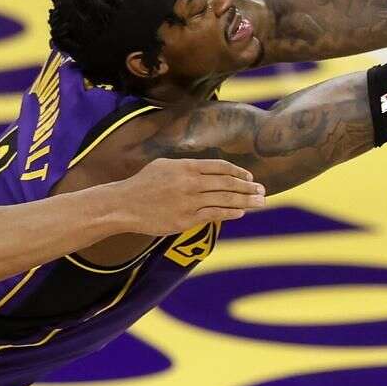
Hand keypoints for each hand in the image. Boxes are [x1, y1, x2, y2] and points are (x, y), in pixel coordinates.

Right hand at [114, 159, 265, 233]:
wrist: (124, 205)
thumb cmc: (143, 184)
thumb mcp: (164, 166)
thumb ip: (187, 167)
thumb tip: (209, 171)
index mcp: (186, 166)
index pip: (220, 167)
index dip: (238, 172)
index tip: (249, 177)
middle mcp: (190, 182)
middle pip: (227, 183)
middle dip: (248, 187)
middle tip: (262, 191)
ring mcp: (189, 202)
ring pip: (224, 200)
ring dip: (245, 201)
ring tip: (260, 202)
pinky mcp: (185, 219)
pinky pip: (213, 215)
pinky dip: (229, 213)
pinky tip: (241, 212)